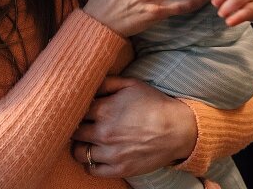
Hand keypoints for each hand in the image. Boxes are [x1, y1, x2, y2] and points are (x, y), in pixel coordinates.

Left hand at [71, 76, 196, 177]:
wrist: (178, 129)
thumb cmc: (155, 104)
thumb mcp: (131, 84)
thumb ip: (107, 82)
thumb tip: (88, 83)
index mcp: (105, 109)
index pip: (76, 110)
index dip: (76, 109)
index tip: (79, 110)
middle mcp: (104, 133)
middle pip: (74, 132)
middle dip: (76, 127)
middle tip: (81, 125)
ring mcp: (111, 153)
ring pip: (79, 153)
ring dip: (80, 147)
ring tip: (87, 142)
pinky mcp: (119, 169)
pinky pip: (92, 170)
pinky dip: (89, 164)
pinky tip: (95, 156)